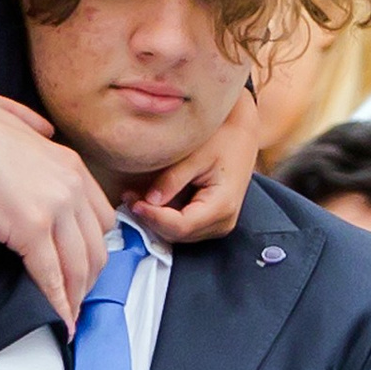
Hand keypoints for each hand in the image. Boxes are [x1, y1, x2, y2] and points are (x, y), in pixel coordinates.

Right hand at [0, 92, 118, 322]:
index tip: (85, 262)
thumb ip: (27, 120)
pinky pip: (51, 274)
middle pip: (96, 242)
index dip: (93, 244)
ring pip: (78, 263)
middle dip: (90, 274)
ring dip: (76, 293)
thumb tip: (44, 131)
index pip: (99, 214)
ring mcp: (54, 206)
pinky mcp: (31, 229)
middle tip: (79, 294)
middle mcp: (70, 184)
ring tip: (69, 313)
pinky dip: (58, 299)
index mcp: (67, 161)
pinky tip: (59, 316)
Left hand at [122, 92, 261, 248]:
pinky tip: (149, 201)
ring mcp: (218, 224)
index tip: (133, 202)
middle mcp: (223, 222)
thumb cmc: (223, 139)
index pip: (180, 226)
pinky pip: (183, 227)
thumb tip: (149, 201)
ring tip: (135, 198)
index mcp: (222, 206)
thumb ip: (172, 179)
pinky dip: (164, 218)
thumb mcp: (196, 155)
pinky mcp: (211, 221)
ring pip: (178, 235)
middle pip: (178, 234)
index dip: (153, 218)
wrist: (242, 134)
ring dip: (155, 220)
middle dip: (150, 220)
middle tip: (128, 198)